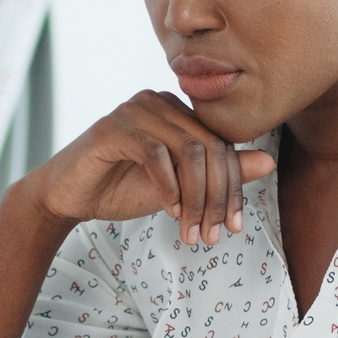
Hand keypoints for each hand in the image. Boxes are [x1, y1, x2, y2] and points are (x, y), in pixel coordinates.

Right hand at [29, 91, 274, 246]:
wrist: (69, 197)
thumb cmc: (121, 188)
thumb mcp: (180, 189)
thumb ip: (218, 175)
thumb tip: (268, 163)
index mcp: (178, 112)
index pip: (222, 145)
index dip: (234, 187)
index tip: (234, 227)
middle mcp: (160, 102)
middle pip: (210, 147)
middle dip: (217, 197)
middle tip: (213, 235)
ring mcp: (136, 109)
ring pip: (188, 150)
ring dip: (195, 198)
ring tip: (191, 230)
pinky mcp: (114, 127)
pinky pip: (155, 153)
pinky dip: (168, 187)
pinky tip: (168, 211)